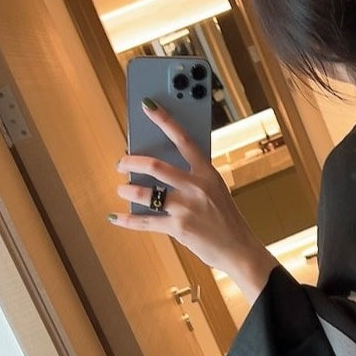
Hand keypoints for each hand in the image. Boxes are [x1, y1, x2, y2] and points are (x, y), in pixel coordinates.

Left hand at [110, 99, 276, 302]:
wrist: (239, 250)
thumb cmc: (226, 221)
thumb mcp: (216, 193)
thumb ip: (194, 180)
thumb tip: (160, 173)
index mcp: (208, 174)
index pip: (184, 139)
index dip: (164, 120)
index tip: (147, 105)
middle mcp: (196, 187)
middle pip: (155, 165)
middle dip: (131, 162)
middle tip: (121, 164)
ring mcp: (187, 208)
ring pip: (146, 193)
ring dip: (127, 190)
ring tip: (122, 190)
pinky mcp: (178, 228)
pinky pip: (145, 221)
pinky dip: (127, 220)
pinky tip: (116, 217)